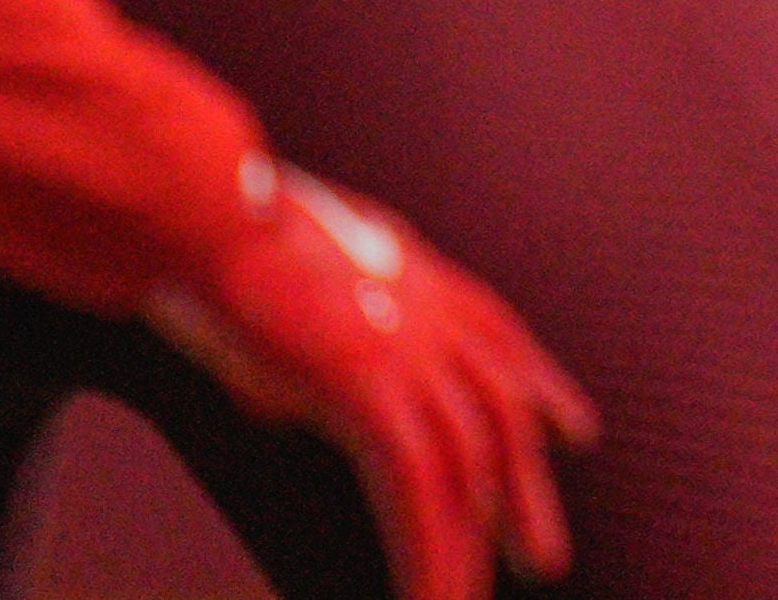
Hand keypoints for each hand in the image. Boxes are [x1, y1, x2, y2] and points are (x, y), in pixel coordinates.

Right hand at [146, 161, 590, 599]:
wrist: (202, 215)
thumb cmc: (222, 247)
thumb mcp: (292, 294)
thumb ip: (320, 346)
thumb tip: (299, 398)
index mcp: (418, 275)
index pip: (502, 339)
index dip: (542, 387)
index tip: (575, 432)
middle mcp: (429, 312)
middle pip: (500, 412)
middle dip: (524, 489)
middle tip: (545, 559)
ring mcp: (407, 348)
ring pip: (464, 466)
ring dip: (466, 551)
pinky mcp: (370, 386)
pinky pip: (417, 486)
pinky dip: (425, 551)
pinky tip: (426, 599)